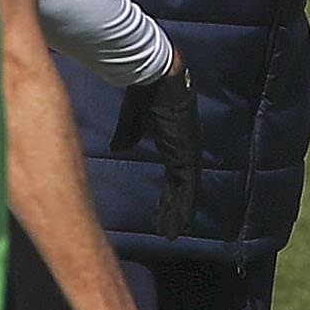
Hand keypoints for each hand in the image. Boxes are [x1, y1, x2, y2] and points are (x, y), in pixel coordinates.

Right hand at [109, 53, 201, 239]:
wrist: (158, 75)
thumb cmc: (146, 91)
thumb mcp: (133, 118)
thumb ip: (128, 134)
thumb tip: (120, 147)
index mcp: (175, 141)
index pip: (175, 175)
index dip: (171, 195)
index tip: (166, 211)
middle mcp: (186, 149)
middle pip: (182, 187)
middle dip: (175, 210)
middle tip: (171, 231)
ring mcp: (189, 152)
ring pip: (186, 192)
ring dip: (179, 214)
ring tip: (173, 234)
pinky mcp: (187, 154)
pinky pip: (187, 188)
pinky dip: (183, 207)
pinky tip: (181, 224)